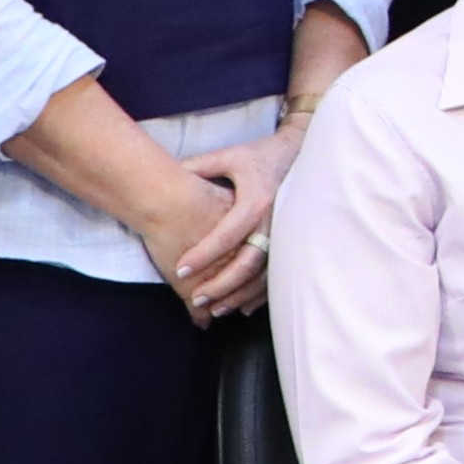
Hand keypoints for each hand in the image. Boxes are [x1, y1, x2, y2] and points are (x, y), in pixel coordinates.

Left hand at [169, 131, 290, 322]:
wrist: (300, 154)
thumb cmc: (260, 157)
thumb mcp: (228, 157)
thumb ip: (198, 167)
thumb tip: (163, 175)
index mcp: (256, 200)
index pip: (227, 234)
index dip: (203, 254)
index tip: (180, 269)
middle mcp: (274, 221)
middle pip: (248, 261)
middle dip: (222, 284)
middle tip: (196, 298)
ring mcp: (287, 234)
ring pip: (264, 273)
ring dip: (240, 294)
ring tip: (215, 309)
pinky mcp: (292, 242)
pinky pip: (277, 274)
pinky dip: (261, 294)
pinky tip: (243, 307)